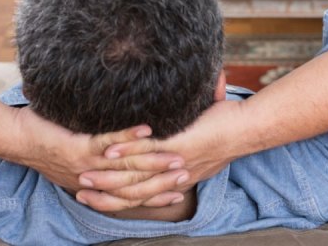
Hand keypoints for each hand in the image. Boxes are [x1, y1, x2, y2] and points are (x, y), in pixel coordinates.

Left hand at [12, 107, 188, 208]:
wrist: (16, 139)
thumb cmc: (47, 143)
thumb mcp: (76, 159)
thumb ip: (100, 158)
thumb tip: (120, 153)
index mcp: (95, 185)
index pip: (132, 195)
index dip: (157, 194)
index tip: (181, 188)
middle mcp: (93, 180)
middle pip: (135, 185)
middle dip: (163, 180)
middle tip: (187, 172)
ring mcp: (87, 164)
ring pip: (127, 167)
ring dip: (155, 160)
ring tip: (177, 154)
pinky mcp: (78, 147)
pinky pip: (108, 142)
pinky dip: (129, 136)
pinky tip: (148, 129)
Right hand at [76, 100, 243, 211]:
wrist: (247, 128)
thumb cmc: (227, 129)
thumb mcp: (202, 141)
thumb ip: (185, 140)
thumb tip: (176, 130)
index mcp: (178, 180)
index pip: (141, 196)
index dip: (117, 200)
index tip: (95, 197)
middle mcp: (174, 178)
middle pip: (132, 194)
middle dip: (104, 196)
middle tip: (80, 193)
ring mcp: (175, 163)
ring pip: (134, 179)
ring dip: (107, 179)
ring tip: (84, 177)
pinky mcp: (178, 147)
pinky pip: (146, 154)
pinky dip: (124, 152)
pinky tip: (106, 153)